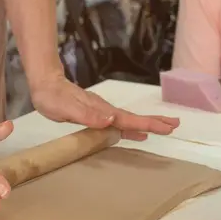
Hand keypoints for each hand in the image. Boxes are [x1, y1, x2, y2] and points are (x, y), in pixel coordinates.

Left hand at [31, 74, 179, 139]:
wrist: (45, 84)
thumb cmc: (53, 98)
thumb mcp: (67, 108)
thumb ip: (88, 115)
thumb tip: (111, 120)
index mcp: (101, 111)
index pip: (127, 120)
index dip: (146, 124)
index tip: (165, 127)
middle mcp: (105, 111)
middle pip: (133, 119)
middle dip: (154, 122)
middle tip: (174, 126)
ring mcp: (102, 112)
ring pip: (128, 121)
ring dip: (146, 125)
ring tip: (164, 129)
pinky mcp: (97, 114)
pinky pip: (118, 123)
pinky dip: (130, 129)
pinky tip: (136, 135)